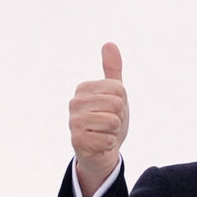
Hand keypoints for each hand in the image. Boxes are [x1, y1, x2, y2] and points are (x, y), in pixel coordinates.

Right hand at [69, 42, 128, 196]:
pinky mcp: (76, 140)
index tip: (112, 111)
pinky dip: (109, 144)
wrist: (101, 152)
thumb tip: (109, 44)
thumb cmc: (109, 121)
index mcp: (84, 88)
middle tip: (110, 124)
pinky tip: (100, 144)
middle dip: (120, 118)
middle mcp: (75, 102)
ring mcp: (73, 121)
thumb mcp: (115, 94)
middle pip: (116, 104)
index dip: (122, 103)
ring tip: (104, 133)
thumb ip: (112, 70)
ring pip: (112, 121)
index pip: (119, 89)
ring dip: (114, 131)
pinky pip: (108, 138)